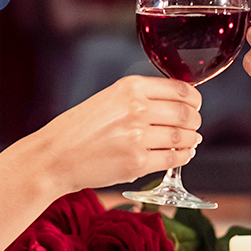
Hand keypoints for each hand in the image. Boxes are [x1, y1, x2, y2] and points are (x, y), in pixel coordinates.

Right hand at [22, 76, 202, 192]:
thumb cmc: (81, 128)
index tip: (194, 106)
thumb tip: (180, 106)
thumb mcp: (110, 99)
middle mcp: (136, 109)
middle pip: (186, 114)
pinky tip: (181, 154)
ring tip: (189, 142)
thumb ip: (142, 98)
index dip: (194, 100)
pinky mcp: (137, 162)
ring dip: (191, 141)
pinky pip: (173, 158)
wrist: (56, 156)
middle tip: (193, 127)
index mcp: (130, 88)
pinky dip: (182, 157)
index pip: (181, 90)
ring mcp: (138, 137)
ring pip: (183, 137)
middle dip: (194, 122)